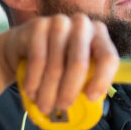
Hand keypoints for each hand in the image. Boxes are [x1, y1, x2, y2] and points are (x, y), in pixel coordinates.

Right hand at [0, 14, 119, 113]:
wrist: (22, 47)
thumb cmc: (57, 61)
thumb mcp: (77, 68)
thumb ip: (88, 80)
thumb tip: (91, 103)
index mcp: (99, 34)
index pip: (108, 57)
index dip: (101, 80)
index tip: (89, 98)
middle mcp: (82, 24)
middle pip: (79, 64)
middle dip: (69, 92)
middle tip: (62, 107)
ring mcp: (59, 22)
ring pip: (56, 66)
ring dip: (48, 92)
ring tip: (44, 106)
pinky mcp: (38, 25)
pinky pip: (38, 60)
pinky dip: (34, 81)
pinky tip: (32, 92)